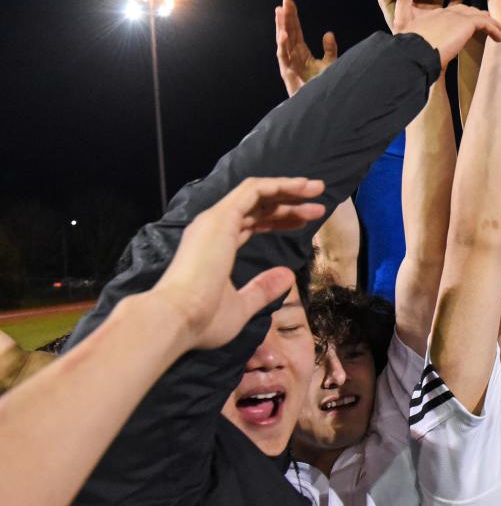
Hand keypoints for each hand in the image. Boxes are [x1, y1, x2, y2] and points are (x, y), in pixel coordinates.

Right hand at [148, 177, 326, 350]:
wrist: (176, 320)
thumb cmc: (202, 320)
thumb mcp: (241, 306)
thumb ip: (263, 290)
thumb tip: (287, 276)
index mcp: (214, 246)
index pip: (250, 223)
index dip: (278, 220)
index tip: (304, 224)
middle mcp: (212, 228)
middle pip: (256, 206)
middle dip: (288, 203)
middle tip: (318, 205)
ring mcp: (215, 220)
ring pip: (256, 192)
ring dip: (288, 189)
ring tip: (318, 189)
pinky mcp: (221, 218)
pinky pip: (254, 190)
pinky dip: (279, 185)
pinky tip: (302, 188)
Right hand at [275, 0, 337, 96]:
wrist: (320, 103)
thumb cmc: (323, 85)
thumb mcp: (329, 64)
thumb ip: (330, 49)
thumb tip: (329, 33)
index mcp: (301, 52)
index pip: (295, 30)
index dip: (293, 16)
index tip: (289, 2)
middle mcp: (293, 55)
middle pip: (288, 32)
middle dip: (286, 17)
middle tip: (284, 2)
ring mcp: (289, 63)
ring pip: (283, 41)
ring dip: (281, 27)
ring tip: (280, 12)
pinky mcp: (287, 72)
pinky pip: (283, 56)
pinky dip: (283, 45)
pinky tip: (283, 34)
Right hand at [391, 0, 500, 66]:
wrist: (414, 49)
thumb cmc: (407, 39)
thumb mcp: (401, 18)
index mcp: (434, 13)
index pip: (452, 9)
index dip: (461, 13)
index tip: (467, 17)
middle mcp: (447, 12)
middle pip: (466, 10)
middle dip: (475, 13)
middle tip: (485, 18)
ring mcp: (457, 17)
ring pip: (476, 15)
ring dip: (487, 21)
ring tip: (496, 27)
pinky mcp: (466, 24)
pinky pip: (485, 23)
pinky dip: (493, 29)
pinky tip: (499, 37)